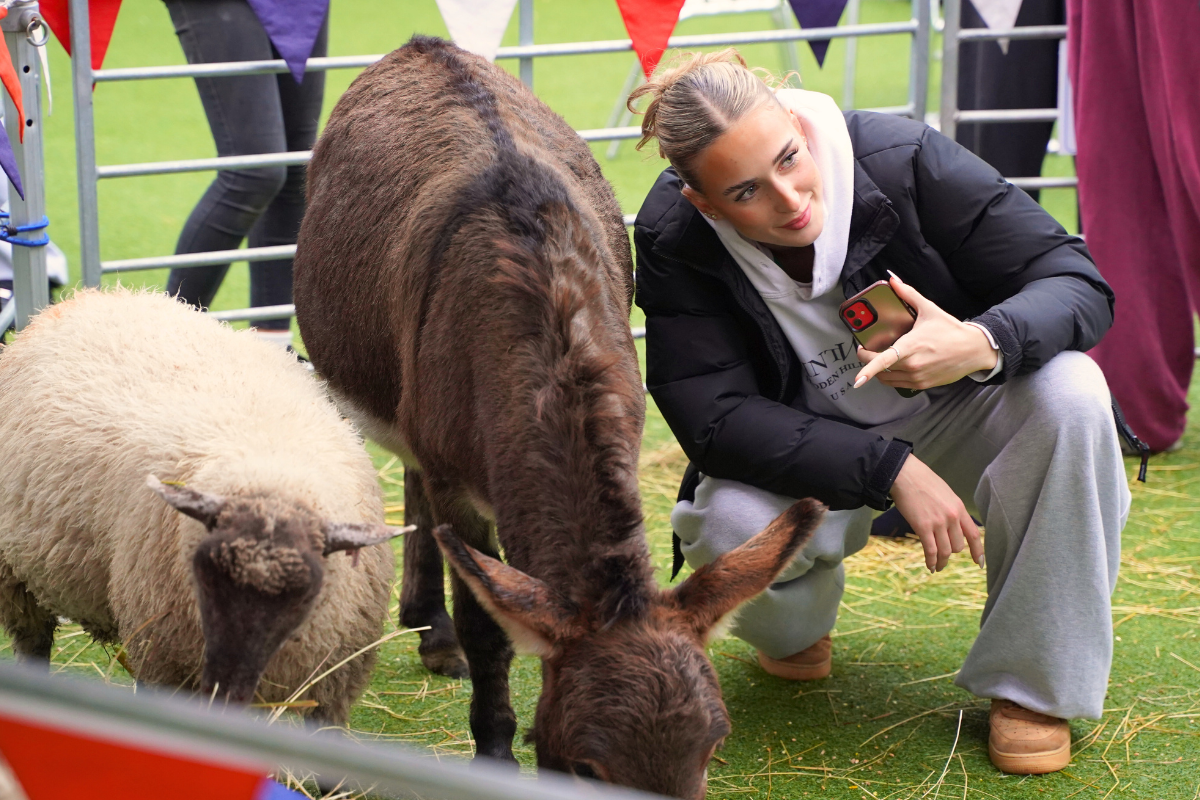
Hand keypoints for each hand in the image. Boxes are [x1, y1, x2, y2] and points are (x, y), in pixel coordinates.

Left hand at [852, 272, 997, 390]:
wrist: (974, 349)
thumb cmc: (951, 330)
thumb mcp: (929, 309)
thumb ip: (907, 294)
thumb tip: (893, 280)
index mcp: (911, 346)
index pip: (884, 360)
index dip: (868, 370)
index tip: (857, 379)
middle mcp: (913, 365)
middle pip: (879, 370)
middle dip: (867, 360)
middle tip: (866, 349)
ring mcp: (917, 377)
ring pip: (887, 379)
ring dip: (878, 371)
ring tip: (878, 357)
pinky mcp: (922, 384)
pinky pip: (898, 384)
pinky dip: (891, 376)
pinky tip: (893, 366)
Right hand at [889, 454, 983, 571]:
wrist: (905, 475)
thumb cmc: (923, 481)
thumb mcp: (946, 494)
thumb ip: (952, 510)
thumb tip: (952, 525)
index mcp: (959, 508)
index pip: (973, 535)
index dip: (978, 551)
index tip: (980, 563)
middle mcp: (952, 517)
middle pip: (958, 546)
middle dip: (951, 554)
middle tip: (944, 557)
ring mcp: (938, 522)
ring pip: (945, 551)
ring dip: (942, 562)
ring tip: (938, 567)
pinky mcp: (923, 527)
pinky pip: (931, 550)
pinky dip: (931, 561)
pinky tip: (930, 566)